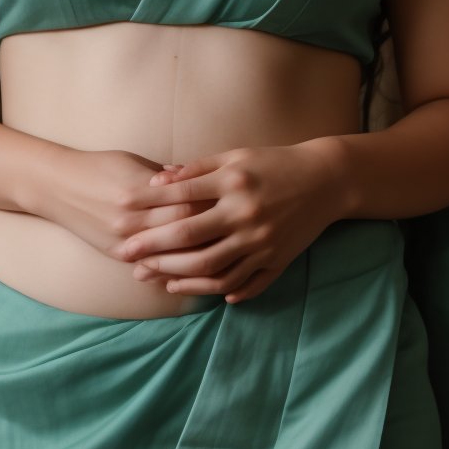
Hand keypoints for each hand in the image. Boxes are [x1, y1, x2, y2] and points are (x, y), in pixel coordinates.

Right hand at [29, 146, 217, 261]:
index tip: (233, 203)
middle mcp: (132, 217)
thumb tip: (200, 179)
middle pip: (183, 230)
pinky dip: (172, 266)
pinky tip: (194, 269)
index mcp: (139, 189)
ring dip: (196, 255)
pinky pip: (150, 264)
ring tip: (223, 254)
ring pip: (169, 253)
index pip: (188, 201)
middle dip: (212, 231)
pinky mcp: (115, 252)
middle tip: (237, 231)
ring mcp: (123, 239)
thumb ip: (166, 175)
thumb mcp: (133, 161)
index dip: (213, 205)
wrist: (56, 186)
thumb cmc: (98, 166)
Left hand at [118, 141, 346, 302]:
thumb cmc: (275, 163)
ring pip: (212, 269)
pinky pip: (245, 283)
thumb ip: (196, 169)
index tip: (120, 216)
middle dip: (153, 249)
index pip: (180, 198)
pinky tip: (199, 291)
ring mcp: (262, 241)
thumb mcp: (236, 157)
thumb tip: (156, 180)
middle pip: (189, 239)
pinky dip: (221, 291)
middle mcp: (246, 214)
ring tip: (157, 278)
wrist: (327, 180)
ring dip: (179, 276)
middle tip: (126, 256)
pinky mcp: (277, 260)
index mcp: (233, 183)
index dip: (146, 208)